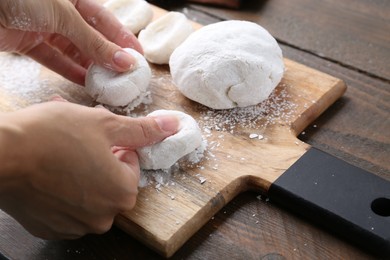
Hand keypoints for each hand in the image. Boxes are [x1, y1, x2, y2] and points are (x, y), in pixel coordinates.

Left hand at [0, 0, 142, 84]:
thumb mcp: (64, 16)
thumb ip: (94, 42)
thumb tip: (123, 61)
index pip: (105, 20)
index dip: (122, 39)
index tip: (138, 57)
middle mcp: (60, 12)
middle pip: (91, 38)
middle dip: (108, 57)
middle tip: (125, 75)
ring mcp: (44, 27)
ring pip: (74, 51)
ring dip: (90, 67)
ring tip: (107, 82)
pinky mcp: (28, 43)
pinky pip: (54, 60)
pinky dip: (69, 71)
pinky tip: (84, 82)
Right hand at [0, 101, 177, 238]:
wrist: (0, 155)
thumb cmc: (52, 136)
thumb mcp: (104, 124)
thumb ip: (141, 130)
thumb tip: (171, 126)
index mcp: (122, 193)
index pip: (131, 165)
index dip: (116, 146)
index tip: (97, 136)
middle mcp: (103, 217)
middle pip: (111, 181)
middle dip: (99, 159)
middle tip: (78, 141)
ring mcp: (75, 226)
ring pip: (89, 194)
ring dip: (81, 173)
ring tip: (61, 153)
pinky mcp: (51, 228)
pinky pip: (67, 207)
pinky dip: (63, 191)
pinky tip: (48, 172)